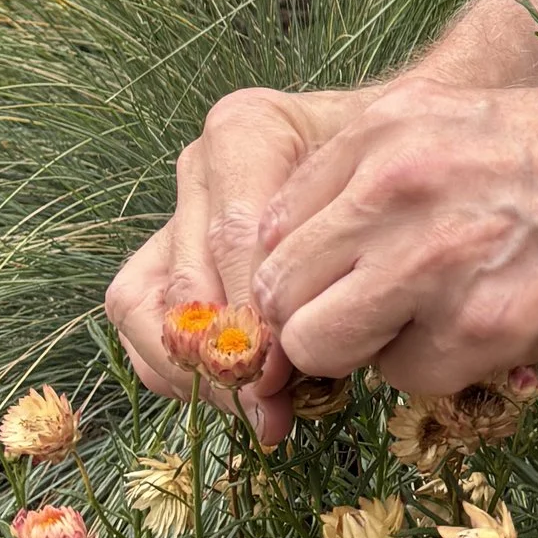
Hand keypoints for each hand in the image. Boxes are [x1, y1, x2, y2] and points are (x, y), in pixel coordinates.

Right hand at [106, 83, 378, 429]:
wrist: (394, 146)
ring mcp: (177, 210)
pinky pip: (144, 320)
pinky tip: (239, 397)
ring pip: (142, 305)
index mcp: (246, 130)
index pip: (235, 236)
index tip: (292, 368)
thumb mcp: (382, 190)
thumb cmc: (394, 166)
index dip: (257, 313)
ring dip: (194, 370)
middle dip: (230, 354)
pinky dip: (181, 370)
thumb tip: (283, 364)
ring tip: (256, 406)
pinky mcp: (166, 254)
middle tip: (276, 401)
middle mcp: (201, 166)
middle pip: (189, 280)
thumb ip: (337, 255)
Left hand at [250, 80, 537, 393]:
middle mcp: (390, 186)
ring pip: (320, 344)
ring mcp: (429, 257)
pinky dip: (442, 370)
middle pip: (278, 292)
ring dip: (367, 349)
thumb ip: (373, 178)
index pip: (267, 228)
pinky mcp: (478, 323)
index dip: (295, 277)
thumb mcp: (459, 123)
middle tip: (377, 324)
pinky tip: (498, 326)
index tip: (332, 295)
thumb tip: (303, 256)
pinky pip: (406, 378)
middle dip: (318, 318)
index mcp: (380, 128)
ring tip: (437, 323)